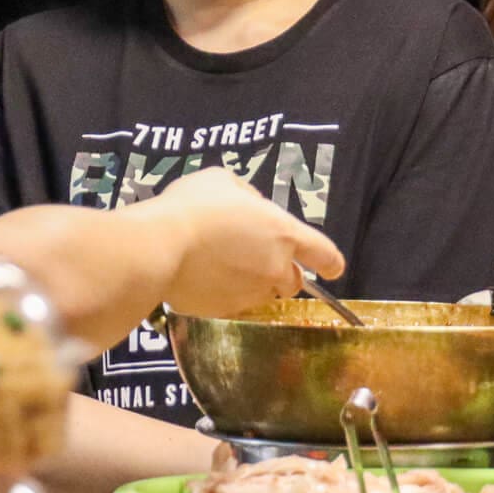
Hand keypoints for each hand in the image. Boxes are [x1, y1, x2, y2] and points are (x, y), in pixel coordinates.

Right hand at [139, 168, 345, 317]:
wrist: (160, 247)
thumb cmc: (194, 205)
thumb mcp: (223, 181)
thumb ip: (248, 197)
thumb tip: (251, 209)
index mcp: (284, 234)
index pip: (324, 253)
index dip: (330, 262)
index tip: (333, 269)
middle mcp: (275, 269)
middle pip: (293, 281)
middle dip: (282, 273)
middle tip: (254, 257)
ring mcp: (250, 294)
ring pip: (262, 294)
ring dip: (253, 283)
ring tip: (223, 266)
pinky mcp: (225, 311)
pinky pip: (233, 304)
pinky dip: (225, 294)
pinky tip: (203, 278)